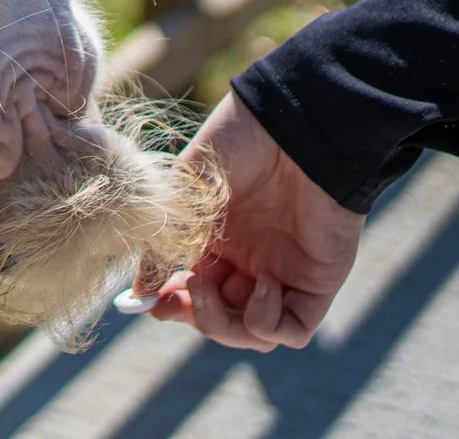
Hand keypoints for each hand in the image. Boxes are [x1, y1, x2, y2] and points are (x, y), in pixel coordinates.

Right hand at [132, 92, 362, 349]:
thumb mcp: (185, 193)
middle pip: (223, 320)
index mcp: (219, 241)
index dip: (173, 305)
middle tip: (180, 292)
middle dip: (197, 317)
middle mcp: (250, 262)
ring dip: (227, 325)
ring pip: (255, 333)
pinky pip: (295, 329)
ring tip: (210, 284)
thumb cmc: (237, 143)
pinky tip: (261, 282)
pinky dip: (269, 322)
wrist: (291, 124)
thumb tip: (140, 292)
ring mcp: (284, 273)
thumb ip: (164, 243)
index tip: (149, 303)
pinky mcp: (318, 281)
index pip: (194, 293)